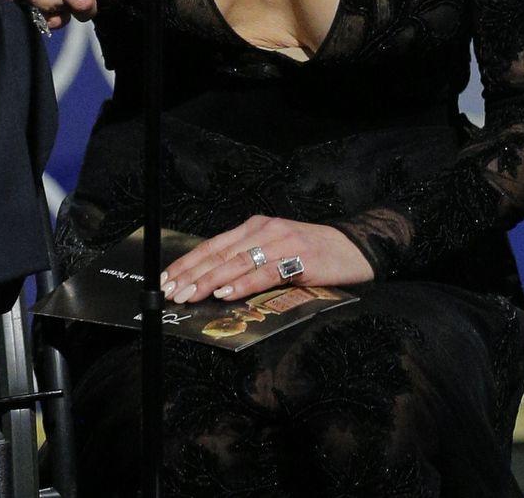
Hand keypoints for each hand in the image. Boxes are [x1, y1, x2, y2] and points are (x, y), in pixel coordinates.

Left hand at [161, 216, 372, 303]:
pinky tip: (226, 294)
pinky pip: (265, 273)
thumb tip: (215, 282)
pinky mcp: (299, 259)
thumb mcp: (276, 249)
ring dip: (210, 281)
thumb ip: (250, 261)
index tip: (167, 278)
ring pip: (237, 263)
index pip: (213, 245)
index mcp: (253, 228)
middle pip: (219, 254)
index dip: (188, 262)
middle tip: (171, 292)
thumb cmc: (313, 252)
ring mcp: (281, 242)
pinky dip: (244, 284)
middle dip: (192, 274)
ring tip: (190, 296)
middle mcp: (263, 231)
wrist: (355, 246)